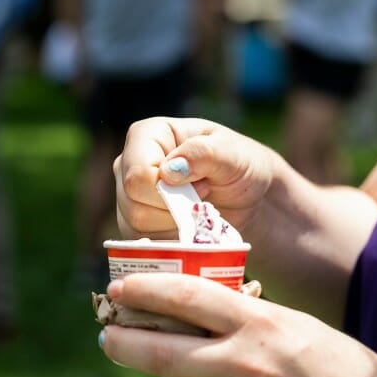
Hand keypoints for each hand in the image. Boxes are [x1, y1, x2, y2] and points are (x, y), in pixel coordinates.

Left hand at [99, 273, 376, 376]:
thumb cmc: (327, 361)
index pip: (184, 296)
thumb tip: (175, 304)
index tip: (117, 290)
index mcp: (257, 322)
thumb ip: (236, 314)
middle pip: (161, 353)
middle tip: (109, 338)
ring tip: (177, 372)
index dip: (143, 290)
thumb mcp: (285, 322)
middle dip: (124, 344)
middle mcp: (246, 363)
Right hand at [114, 118, 283, 238]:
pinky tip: (189, 225)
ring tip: (197, 209)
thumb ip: (202, 154)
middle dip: (173, 209)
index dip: (169, 190)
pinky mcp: (133, 222)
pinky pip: (142, 241)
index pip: (137, 174)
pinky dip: (171, 240)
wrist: (248, 199)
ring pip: (135, 224)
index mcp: (146, 135)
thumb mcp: (232, 153)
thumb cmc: (240, 166)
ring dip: (174, 225)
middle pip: (133, 201)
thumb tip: (168, 171)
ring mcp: (127, 194)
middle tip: (203, 198)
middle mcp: (129, 163)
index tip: (202, 186)